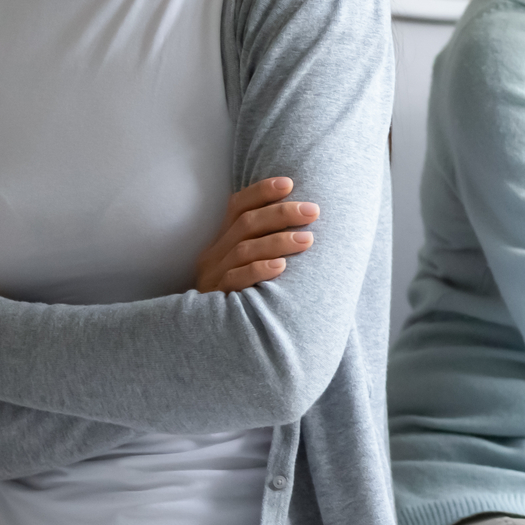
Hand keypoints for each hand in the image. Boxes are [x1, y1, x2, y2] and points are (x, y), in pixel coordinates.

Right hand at [194, 177, 318, 293]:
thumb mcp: (246, 267)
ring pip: (244, 249)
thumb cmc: (242, 297)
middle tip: (312, 211)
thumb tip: (304, 223)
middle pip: (246, 224)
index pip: (237, 206)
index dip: (261, 192)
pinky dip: (260, 270)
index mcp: (221, 242)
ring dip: (278, 241)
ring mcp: (214, 277)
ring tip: (307, 239)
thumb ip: (264, 245)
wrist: (212, 340)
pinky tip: (281, 266)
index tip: (289, 183)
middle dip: (281, 213)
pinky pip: (237, 280)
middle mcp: (214, 255)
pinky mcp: (217, 300)